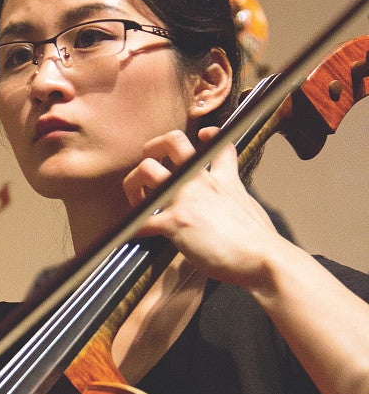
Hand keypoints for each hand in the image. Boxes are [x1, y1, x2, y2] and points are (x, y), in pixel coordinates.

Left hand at [123, 128, 285, 289]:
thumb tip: (230, 211)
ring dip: (133, 183)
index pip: (217, 143)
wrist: (262, 258)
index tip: (202, 136)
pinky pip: (140, 221)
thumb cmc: (260, 242)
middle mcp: (200, 182)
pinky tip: (130, 235)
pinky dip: (131, 228)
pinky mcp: (174, 222)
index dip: (208, 136)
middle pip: (172, 142)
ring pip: (146, 170)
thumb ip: (235, 201)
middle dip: (154, 146)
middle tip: (149, 161)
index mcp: (223, 179)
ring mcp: (184, 199)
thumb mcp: (251, 208)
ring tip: (136, 200)